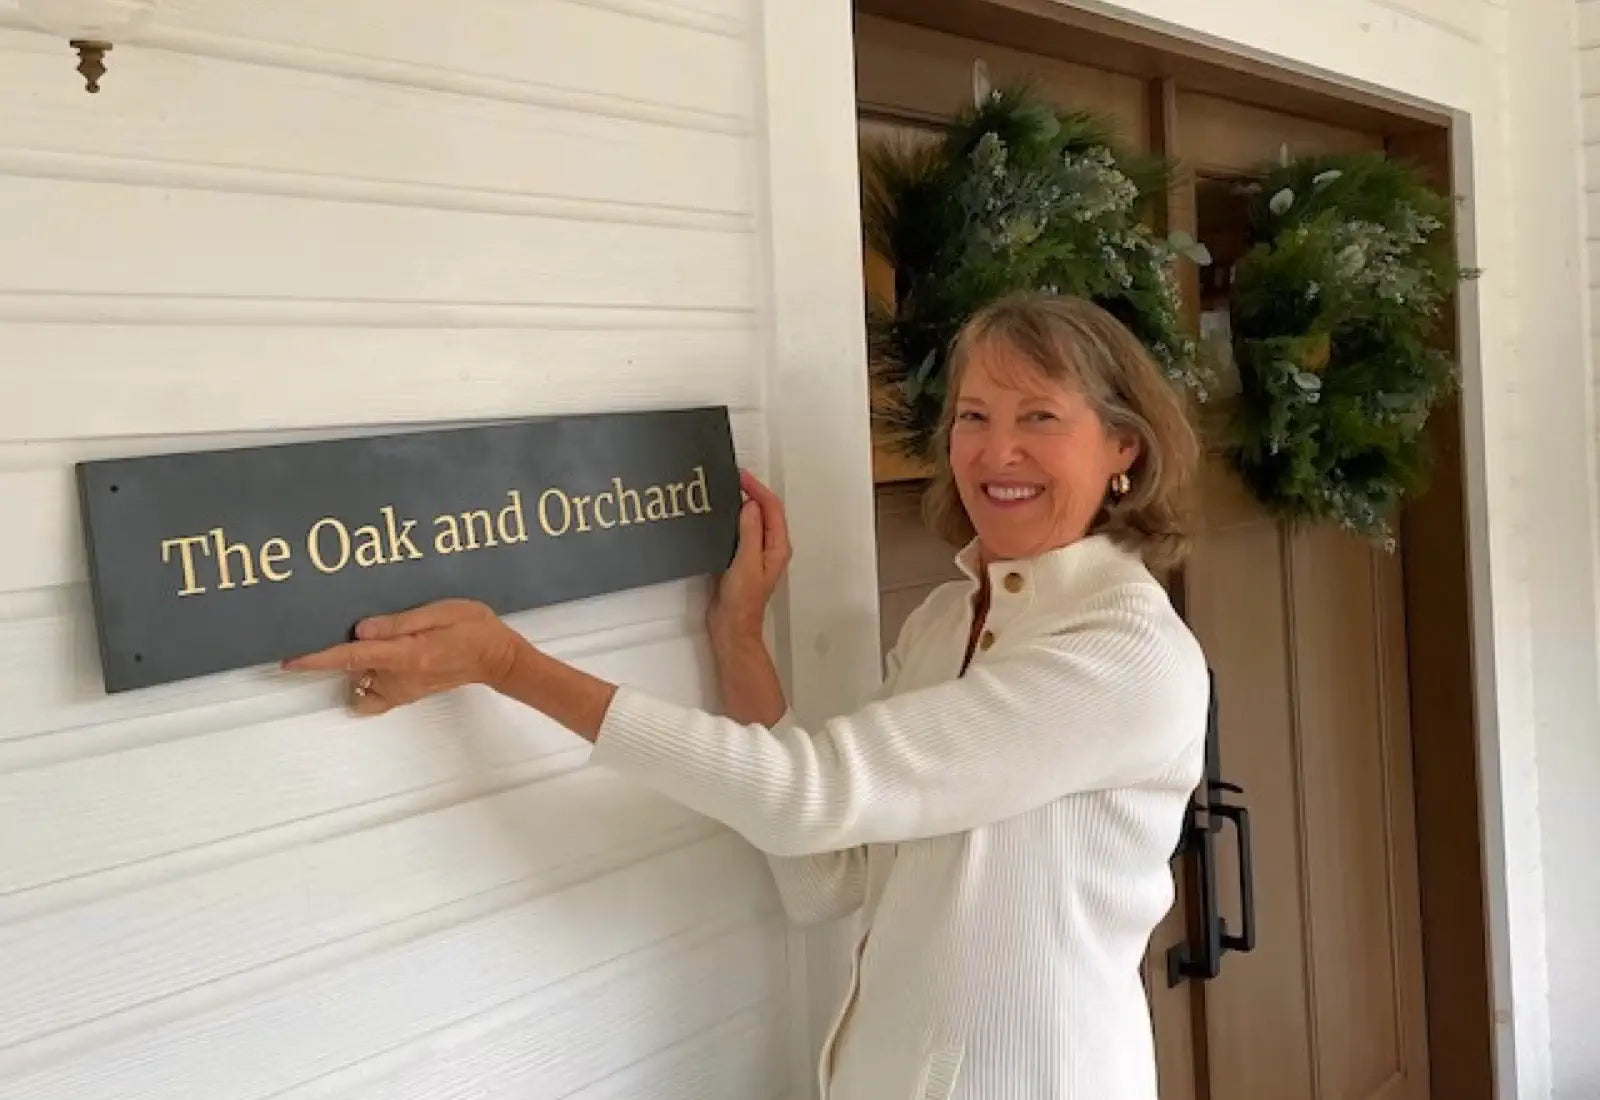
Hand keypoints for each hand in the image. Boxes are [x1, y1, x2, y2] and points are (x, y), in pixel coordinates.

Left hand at [281, 598, 521, 715]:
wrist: (498, 658)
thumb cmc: (474, 628)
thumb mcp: (441, 612)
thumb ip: (399, 622)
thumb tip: (359, 629)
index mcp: (405, 655)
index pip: (350, 657)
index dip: (316, 659)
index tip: (288, 661)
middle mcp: (399, 678)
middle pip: (350, 669)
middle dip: (338, 653)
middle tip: (346, 628)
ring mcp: (402, 690)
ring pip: (359, 681)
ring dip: (354, 665)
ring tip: (370, 640)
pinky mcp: (407, 694)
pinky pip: (373, 697)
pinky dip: (365, 683)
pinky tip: (375, 664)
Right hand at [708, 469, 790, 647]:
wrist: (731, 627)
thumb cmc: (743, 603)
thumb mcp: (746, 563)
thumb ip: (750, 533)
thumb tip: (751, 507)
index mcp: (776, 547)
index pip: (771, 509)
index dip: (757, 489)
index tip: (741, 477)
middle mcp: (769, 548)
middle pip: (764, 511)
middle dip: (751, 491)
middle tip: (733, 477)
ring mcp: (754, 553)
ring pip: (751, 519)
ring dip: (741, 503)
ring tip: (726, 490)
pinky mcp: (740, 558)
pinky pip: (739, 531)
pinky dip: (731, 519)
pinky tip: (719, 515)